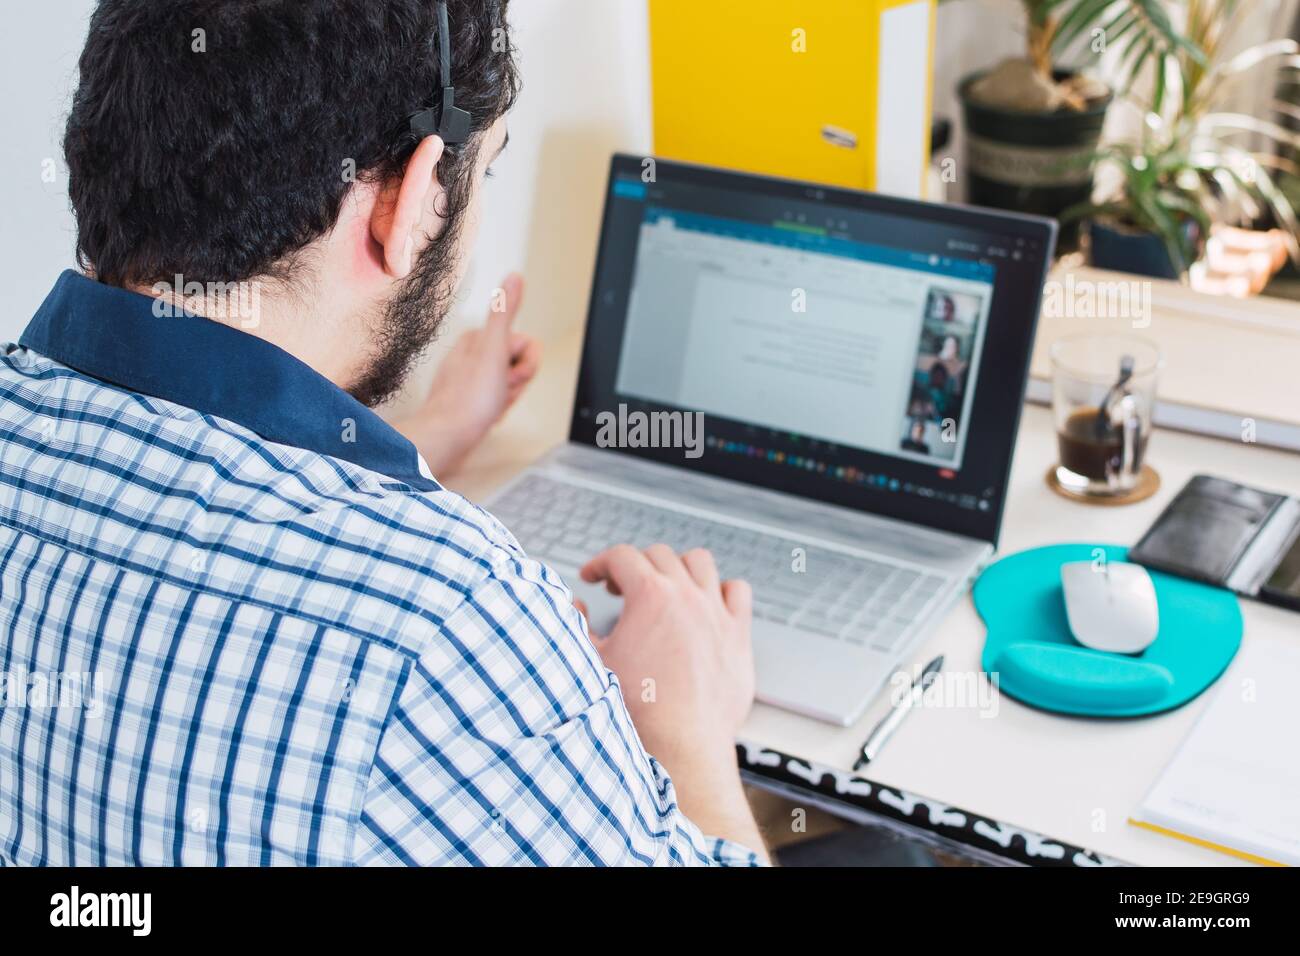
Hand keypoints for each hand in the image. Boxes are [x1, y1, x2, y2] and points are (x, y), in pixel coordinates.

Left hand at [391, 273, 539, 474]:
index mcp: (476, 339)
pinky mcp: (467, 400)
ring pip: (508, 384)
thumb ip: (504, 312)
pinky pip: (495, 401)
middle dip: (517, 383)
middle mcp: (470, 355)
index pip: (525, 344)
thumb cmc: (470, 400)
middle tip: (499, 393)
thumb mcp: (494, 350)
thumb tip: (514, 277)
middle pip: (517, 364)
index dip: (526, 365)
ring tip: (491, 406)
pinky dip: (497, 409)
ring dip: (508, 397)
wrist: (446, 437)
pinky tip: (487, 416)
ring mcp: (469, 379)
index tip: (509, 376)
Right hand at [578, 544, 754, 775]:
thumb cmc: (637, 708)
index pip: (621, 556)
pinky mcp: (738, 634)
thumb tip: (577, 604)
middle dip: (634, 566)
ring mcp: (716, 612)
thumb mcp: (594, 662)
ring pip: (700, 563)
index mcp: (650, 596)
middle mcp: (687, 596)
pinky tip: (707, 604)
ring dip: (677, 567)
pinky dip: (721, 590)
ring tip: (665, 587)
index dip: (600, 563)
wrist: (682, 743)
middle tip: (620, 587)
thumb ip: (578, 625)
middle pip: (659, 555)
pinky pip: (737, 592)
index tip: (592, 577)